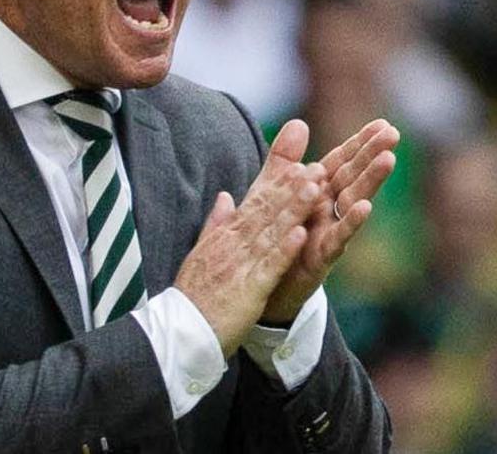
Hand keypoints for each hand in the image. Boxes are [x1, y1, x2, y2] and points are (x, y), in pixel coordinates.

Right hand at [173, 121, 325, 355]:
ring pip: (271, 232)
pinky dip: (284, 249)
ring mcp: (240, 265)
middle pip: (264, 212)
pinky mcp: (248, 289)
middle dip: (290, 189)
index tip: (298, 166)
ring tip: (313, 189)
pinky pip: (269, 267)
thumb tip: (225, 196)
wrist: (182, 330)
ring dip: (292, 210)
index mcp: (223, 237)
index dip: (277, 185)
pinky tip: (300, 234)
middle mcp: (231, 245)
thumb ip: (216, 223)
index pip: (253, 205)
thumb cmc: (194, 295)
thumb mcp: (201, 252)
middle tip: (314, 167)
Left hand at [259, 119, 399, 324]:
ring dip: (370, 181)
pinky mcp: (321, 257)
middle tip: (394, 133)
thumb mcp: (273, 192)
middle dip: (372, 155)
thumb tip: (299, 122)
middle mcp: (327, 210)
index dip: (359, 143)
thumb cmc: (274, 236)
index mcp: (315, 193)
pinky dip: (351, 222)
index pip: (340, 162)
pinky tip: (366, 206)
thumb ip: (284, 159)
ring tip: (389, 159)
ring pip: (352, 203)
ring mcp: (328, 233)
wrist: (263, 285)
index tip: (383, 123)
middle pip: (352, 177)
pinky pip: (339, 237)